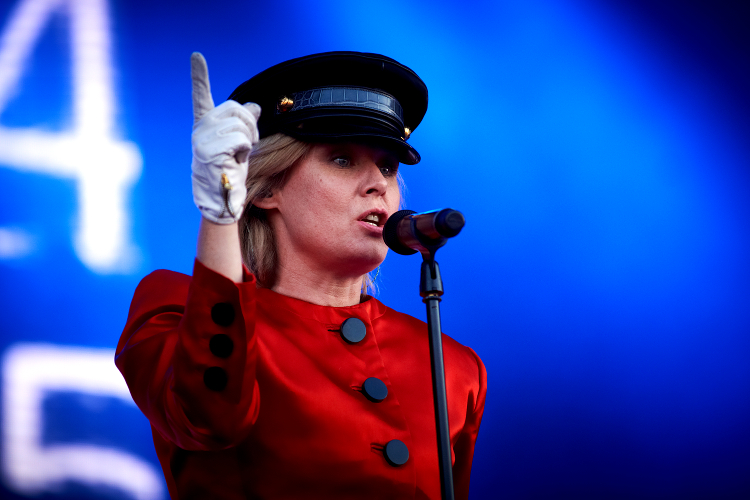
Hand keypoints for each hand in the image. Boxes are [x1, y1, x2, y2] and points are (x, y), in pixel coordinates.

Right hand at [190, 52, 260, 223]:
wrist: (222, 198)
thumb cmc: (230, 171)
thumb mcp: (239, 144)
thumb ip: (244, 124)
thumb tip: (255, 106)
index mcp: (205, 125)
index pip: (201, 96)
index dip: (199, 76)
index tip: (196, 56)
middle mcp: (200, 129)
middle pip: (236, 108)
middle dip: (250, 125)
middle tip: (248, 144)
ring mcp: (202, 139)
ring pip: (241, 124)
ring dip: (249, 139)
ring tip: (239, 155)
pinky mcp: (209, 150)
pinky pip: (240, 138)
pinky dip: (245, 149)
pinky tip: (235, 160)